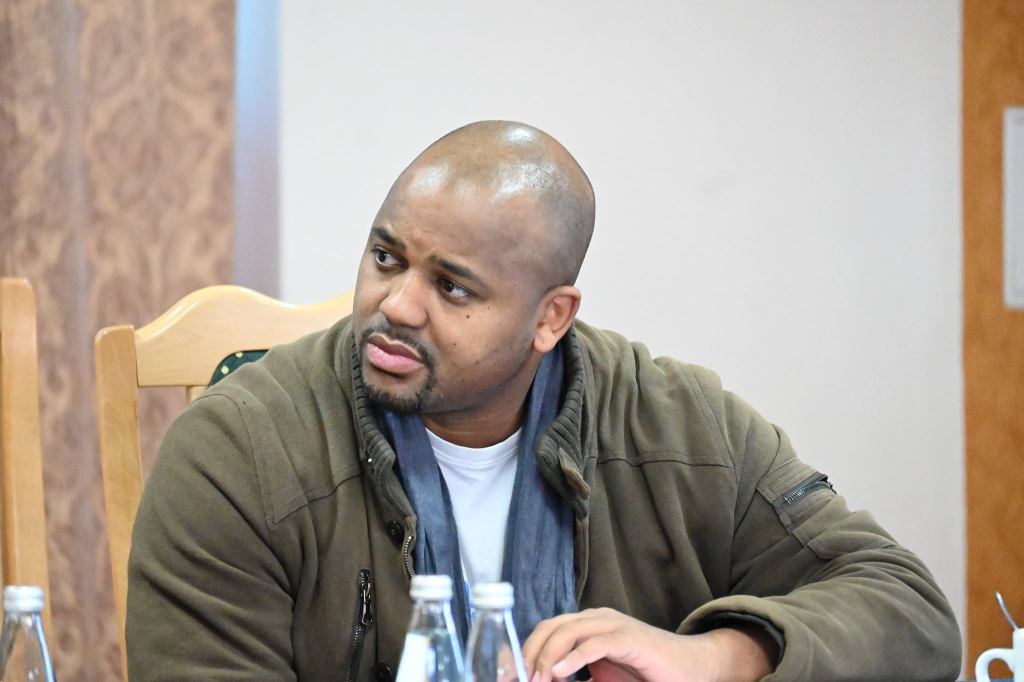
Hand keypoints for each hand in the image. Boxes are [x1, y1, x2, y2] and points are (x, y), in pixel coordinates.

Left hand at [521, 608, 775, 681]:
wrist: (691, 668)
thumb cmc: (646, 674)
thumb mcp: (601, 678)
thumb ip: (574, 677)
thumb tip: (545, 681)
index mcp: (587, 625)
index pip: (546, 629)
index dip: (525, 650)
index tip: (512, 674)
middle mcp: (597, 619)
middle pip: (551, 627)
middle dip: (530, 653)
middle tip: (520, 678)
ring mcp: (614, 625)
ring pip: (568, 631)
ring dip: (547, 657)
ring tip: (539, 678)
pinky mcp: (630, 638)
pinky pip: (595, 643)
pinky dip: (573, 657)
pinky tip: (559, 672)